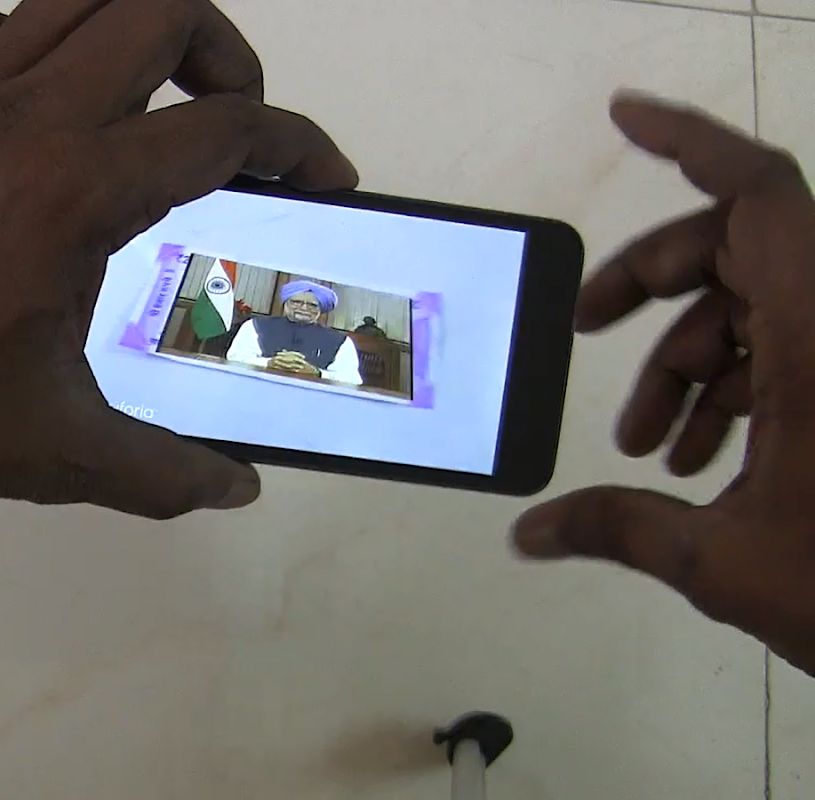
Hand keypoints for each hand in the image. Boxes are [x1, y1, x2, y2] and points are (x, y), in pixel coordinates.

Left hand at [0, 0, 357, 518]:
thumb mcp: (58, 452)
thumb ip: (163, 471)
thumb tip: (237, 489)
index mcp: (78, 189)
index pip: (227, 127)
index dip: (299, 145)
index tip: (323, 182)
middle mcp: (27, 118)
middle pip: (163, 10)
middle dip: (228, 54)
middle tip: (233, 127)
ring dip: (136, 27)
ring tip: (153, 99)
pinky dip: (25, 34)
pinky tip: (36, 101)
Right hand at [511, 94, 814, 672]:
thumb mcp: (723, 562)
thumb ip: (617, 529)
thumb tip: (525, 536)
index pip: (759, 198)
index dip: (691, 142)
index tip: (621, 118)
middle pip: (736, 244)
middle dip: (651, 280)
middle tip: (586, 326)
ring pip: (754, 302)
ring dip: (685, 355)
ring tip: (644, 441)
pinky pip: (782, 347)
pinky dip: (727, 385)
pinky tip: (692, 458)